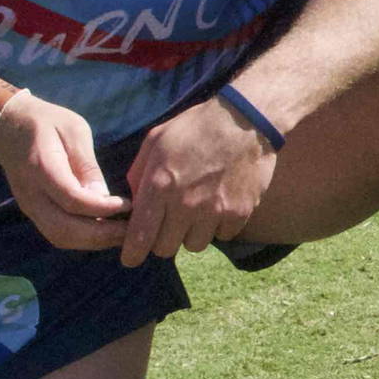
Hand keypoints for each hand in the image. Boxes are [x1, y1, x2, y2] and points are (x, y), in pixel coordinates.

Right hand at [0, 91, 130, 250]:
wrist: (10, 127)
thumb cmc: (47, 123)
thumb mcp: (74, 130)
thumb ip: (87, 164)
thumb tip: (104, 197)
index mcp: (41, 167)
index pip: (71, 199)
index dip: (102, 208)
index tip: (129, 205)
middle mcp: (31, 193)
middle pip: (64, 228)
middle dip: (101, 235)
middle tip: (132, 229)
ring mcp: (29, 206)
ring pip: (60, 237)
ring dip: (93, 241)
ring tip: (123, 233)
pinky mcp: (33, 212)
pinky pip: (57, 233)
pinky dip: (83, 239)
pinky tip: (106, 230)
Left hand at [117, 97, 277, 265]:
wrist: (246, 120)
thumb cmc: (196, 127)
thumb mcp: (156, 141)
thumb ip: (139, 174)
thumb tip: (132, 202)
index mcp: (159, 185)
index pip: (140, 237)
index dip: (132, 253)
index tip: (131, 257)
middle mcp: (185, 204)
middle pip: (165, 249)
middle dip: (163, 240)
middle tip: (169, 224)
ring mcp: (214, 211)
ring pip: (194, 245)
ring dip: (192, 233)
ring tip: (197, 210)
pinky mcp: (240, 213)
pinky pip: (222, 236)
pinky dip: (219, 226)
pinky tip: (220, 204)